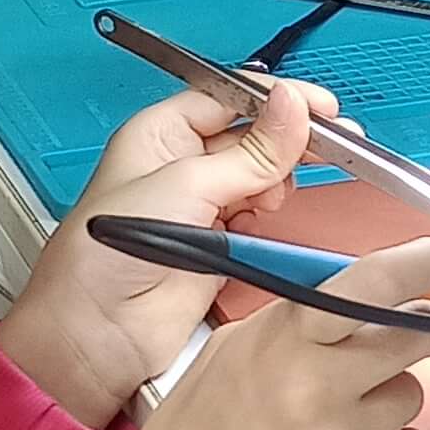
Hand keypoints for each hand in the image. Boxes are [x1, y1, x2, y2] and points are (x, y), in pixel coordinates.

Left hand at [0, 79, 338, 425]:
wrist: (98, 332)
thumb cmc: (103, 254)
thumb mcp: (186, 184)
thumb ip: (250, 151)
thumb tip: (292, 106)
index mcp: (160, 133)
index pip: (230, 97)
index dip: (276, 99)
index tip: (320, 106)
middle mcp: (181, 164)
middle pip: (252, 135)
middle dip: (287, 140)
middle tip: (331, 143)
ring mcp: (202, 205)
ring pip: (262, 175)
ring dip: (277, 181)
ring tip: (270, 196)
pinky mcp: (220, 244)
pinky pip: (260, 216)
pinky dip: (270, 216)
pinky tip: (261, 221)